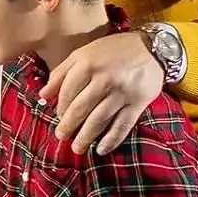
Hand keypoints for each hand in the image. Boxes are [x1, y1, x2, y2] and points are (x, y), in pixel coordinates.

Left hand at [41, 32, 163, 154]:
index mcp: (88, 64)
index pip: (67, 93)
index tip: (59, 117)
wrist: (155, 47)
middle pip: (80, 109)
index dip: (60, 108)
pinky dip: (111, 140)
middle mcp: (104, 78)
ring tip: (76, 148)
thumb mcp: (83, 54)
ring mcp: (122, 91)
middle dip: (68, 126)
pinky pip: (122, 124)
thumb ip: (61, 73)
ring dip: (85, 137)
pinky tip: (101, 149)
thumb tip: (42, 95)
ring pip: (98, 120)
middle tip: (61, 136)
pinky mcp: (138, 102)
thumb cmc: (113, 51)